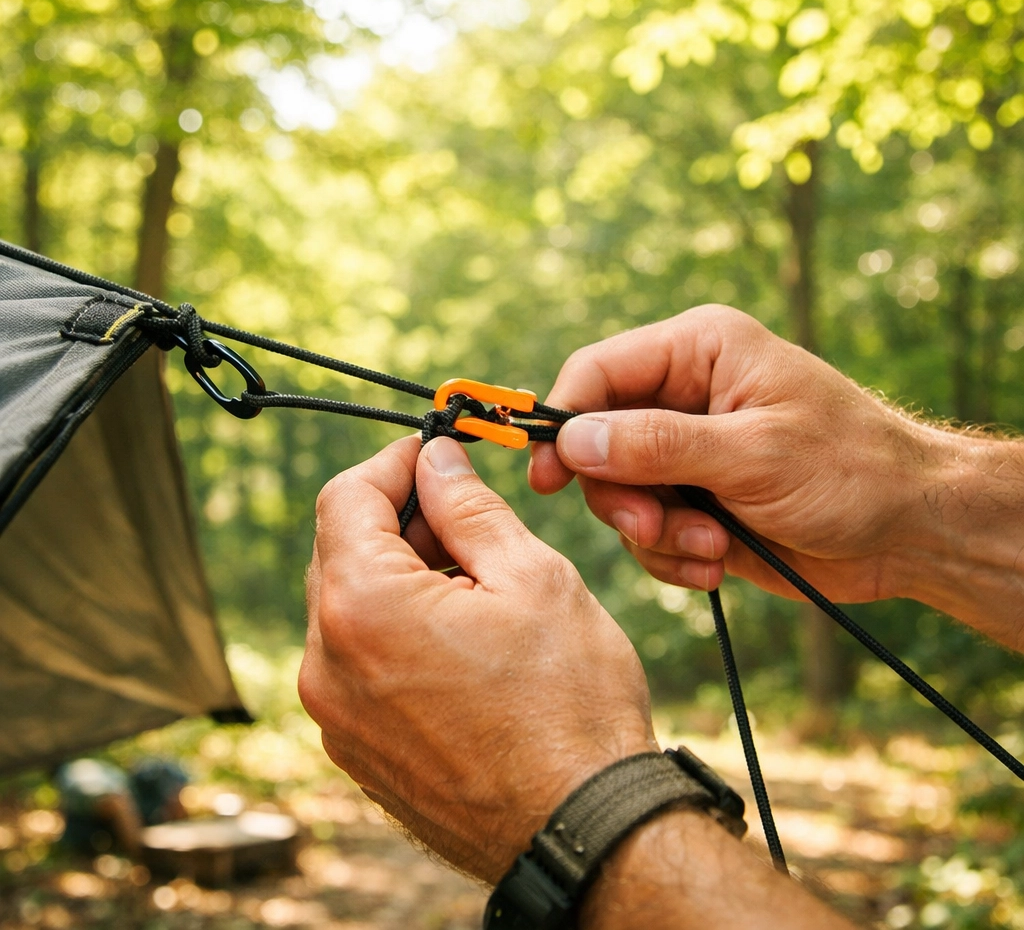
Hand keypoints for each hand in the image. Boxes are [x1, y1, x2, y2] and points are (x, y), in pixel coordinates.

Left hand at [299, 435, 656, 882]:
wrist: (581, 831)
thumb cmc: (570, 704)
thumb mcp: (532, 578)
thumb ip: (469, 509)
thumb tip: (437, 463)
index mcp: (363, 608)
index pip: (345, 498)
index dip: (391, 462)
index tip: (434, 453)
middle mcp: (327, 664)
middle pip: (339, 551)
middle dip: (395, 516)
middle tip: (459, 507)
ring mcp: (335, 716)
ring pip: (347, 607)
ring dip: (397, 574)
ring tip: (471, 577)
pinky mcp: (355, 750)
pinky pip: (355, 662)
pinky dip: (393, 628)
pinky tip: (456, 635)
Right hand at [529, 305, 958, 606]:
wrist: (908, 530)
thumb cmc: (850, 469)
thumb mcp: (754, 453)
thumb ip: (658, 445)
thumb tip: (573, 440)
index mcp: (699, 351)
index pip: (598, 371)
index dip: (563, 420)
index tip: (547, 478)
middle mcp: (684, 395)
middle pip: (598, 440)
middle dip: (622, 495)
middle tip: (655, 527)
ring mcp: (687, 451)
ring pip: (618, 494)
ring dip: (656, 533)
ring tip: (712, 548)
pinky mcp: (695, 500)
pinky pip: (647, 531)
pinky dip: (673, 555)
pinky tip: (718, 561)